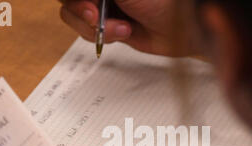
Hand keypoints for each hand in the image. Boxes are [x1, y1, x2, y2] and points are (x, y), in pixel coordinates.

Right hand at [59, 0, 197, 56]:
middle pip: (69, 1)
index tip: (87, 6)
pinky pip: (89, 34)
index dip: (74, 0)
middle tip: (95, 16)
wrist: (183, 27)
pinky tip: (125, 32)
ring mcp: (103, 7)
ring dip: (94, 27)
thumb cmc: (163, 0)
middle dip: (81, 10)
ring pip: (75, 17)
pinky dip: (105, 36)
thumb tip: (68, 0)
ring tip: (122, 27)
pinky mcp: (109, 27)